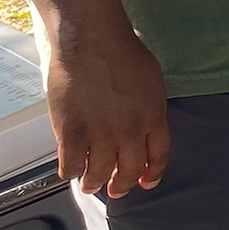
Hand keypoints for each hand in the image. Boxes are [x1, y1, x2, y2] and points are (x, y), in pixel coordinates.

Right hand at [46, 25, 170, 197]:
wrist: (92, 40)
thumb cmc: (122, 51)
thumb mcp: (151, 80)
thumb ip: (148, 107)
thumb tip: (144, 126)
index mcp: (153, 116)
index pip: (158, 156)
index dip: (152, 173)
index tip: (146, 182)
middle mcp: (130, 131)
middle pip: (130, 170)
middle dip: (123, 184)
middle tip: (116, 189)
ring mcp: (101, 135)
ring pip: (99, 175)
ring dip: (94, 183)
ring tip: (90, 184)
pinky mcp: (73, 134)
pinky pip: (71, 166)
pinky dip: (70, 171)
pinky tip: (69, 168)